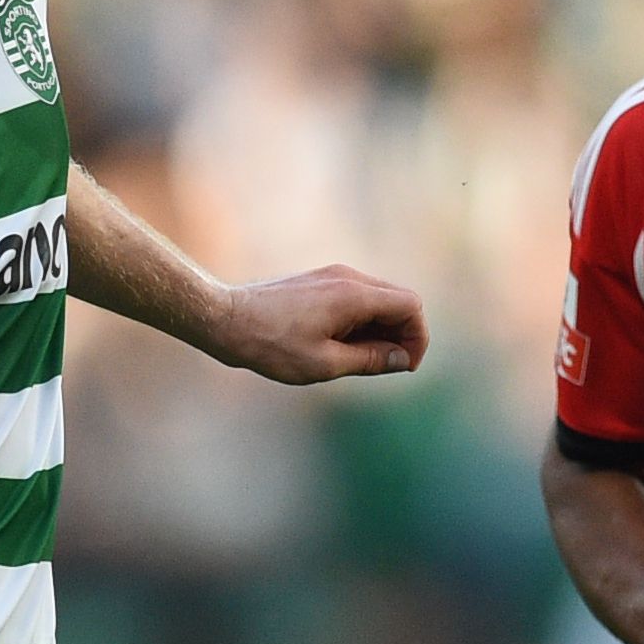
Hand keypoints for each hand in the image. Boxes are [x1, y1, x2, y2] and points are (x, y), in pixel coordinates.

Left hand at [215, 265, 427, 386]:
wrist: (226, 319)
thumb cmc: (271, 345)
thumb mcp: (325, 363)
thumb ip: (370, 359)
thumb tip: (403, 359)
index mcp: (354, 295)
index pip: (410, 306)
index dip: (417, 337)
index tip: (405, 366)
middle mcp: (348, 277)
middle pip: (398, 300)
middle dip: (402, 334)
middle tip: (386, 367)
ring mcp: (334, 276)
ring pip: (378, 300)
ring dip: (381, 329)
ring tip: (360, 360)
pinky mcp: (321, 282)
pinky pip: (357, 299)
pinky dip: (362, 321)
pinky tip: (342, 346)